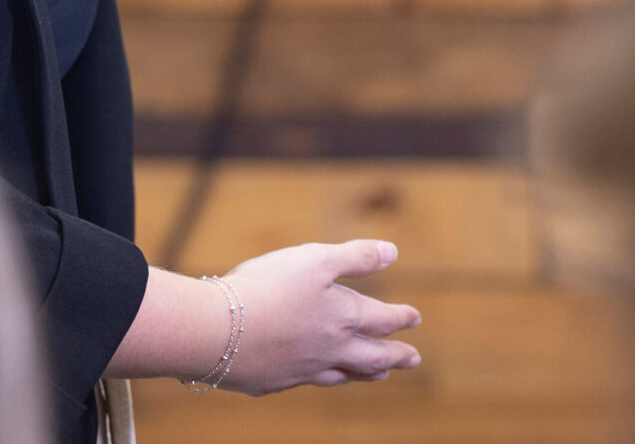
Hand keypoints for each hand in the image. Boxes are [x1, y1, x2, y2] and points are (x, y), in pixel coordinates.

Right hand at [218, 240, 422, 394]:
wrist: (219, 330)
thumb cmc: (267, 288)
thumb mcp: (315, 260)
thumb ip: (356, 257)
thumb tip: (392, 252)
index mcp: (343, 317)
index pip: (383, 319)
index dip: (401, 317)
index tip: (415, 318)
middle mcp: (330, 349)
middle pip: (372, 356)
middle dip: (395, 356)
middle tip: (413, 359)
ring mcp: (303, 369)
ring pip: (344, 374)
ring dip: (365, 373)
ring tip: (379, 375)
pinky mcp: (275, 381)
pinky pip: (306, 382)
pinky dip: (321, 379)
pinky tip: (316, 377)